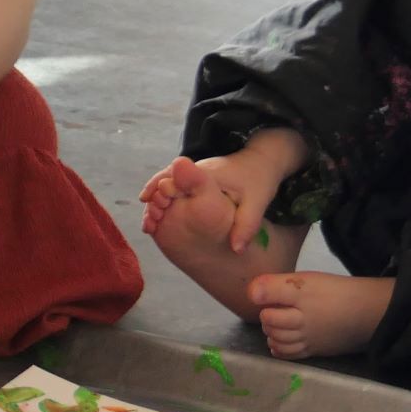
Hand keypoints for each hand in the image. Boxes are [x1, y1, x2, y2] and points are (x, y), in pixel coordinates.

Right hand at [139, 130, 304, 252]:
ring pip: (168, 182)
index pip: (174, 175)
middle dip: (153, 198)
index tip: (149, 206)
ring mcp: (196, 173)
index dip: (159, 188)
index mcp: (206, 173)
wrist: (263, 161)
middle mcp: (196, 170)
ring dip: (157, 200)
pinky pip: (176, 186)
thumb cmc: (259, 180)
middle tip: (147, 224)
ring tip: (149, 225)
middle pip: (165, 178)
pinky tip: (163, 217)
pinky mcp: (198, 180)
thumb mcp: (257, 203)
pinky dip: (166, 199)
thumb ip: (247, 225)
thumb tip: (237, 251)